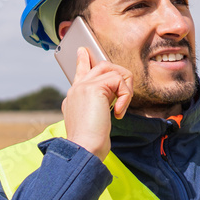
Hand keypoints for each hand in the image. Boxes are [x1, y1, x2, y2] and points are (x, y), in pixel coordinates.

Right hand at [62, 46, 132, 160]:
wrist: (84, 148)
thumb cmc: (91, 142)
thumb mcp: (94, 121)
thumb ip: (99, 106)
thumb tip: (114, 99)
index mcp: (74, 97)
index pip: (79, 72)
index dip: (83, 61)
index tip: (83, 51)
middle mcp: (76, 89)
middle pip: (102, 66)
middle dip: (121, 78)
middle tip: (124, 99)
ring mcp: (83, 86)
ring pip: (113, 70)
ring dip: (125, 89)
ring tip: (120, 108)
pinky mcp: (93, 87)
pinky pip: (119, 81)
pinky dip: (125, 96)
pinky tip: (118, 113)